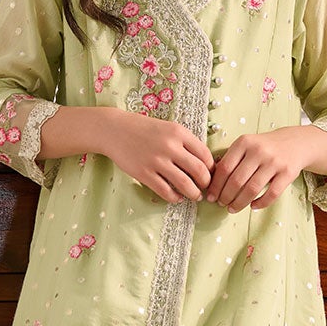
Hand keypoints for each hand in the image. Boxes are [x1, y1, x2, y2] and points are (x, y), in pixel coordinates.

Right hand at [98, 108, 214, 202]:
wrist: (114, 130)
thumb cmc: (144, 129)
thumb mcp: (168, 128)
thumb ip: (185, 142)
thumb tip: (204, 163)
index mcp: (179, 133)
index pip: (205, 154)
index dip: (212, 167)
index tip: (211, 174)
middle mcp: (170, 146)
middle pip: (199, 171)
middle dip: (206, 183)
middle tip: (205, 187)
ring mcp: (156, 161)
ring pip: (185, 184)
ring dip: (194, 193)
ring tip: (195, 196)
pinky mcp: (144, 173)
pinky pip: (165, 191)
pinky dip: (175, 197)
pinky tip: (177, 197)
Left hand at [203, 128, 307, 210]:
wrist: (295, 143)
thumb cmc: (264, 147)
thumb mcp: (246, 145)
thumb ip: (231, 159)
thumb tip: (211, 181)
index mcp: (244, 142)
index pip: (224, 168)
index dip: (215, 185)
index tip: (210, 196)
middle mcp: (259, 150)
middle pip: (236, 180)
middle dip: (226, 196)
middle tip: (221, 204)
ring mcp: (274, 162)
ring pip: (252, 189)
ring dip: (239, 203)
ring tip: (232, 208)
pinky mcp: (288, 173)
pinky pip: (272, 194)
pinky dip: (260, 203)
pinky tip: (253, 206)